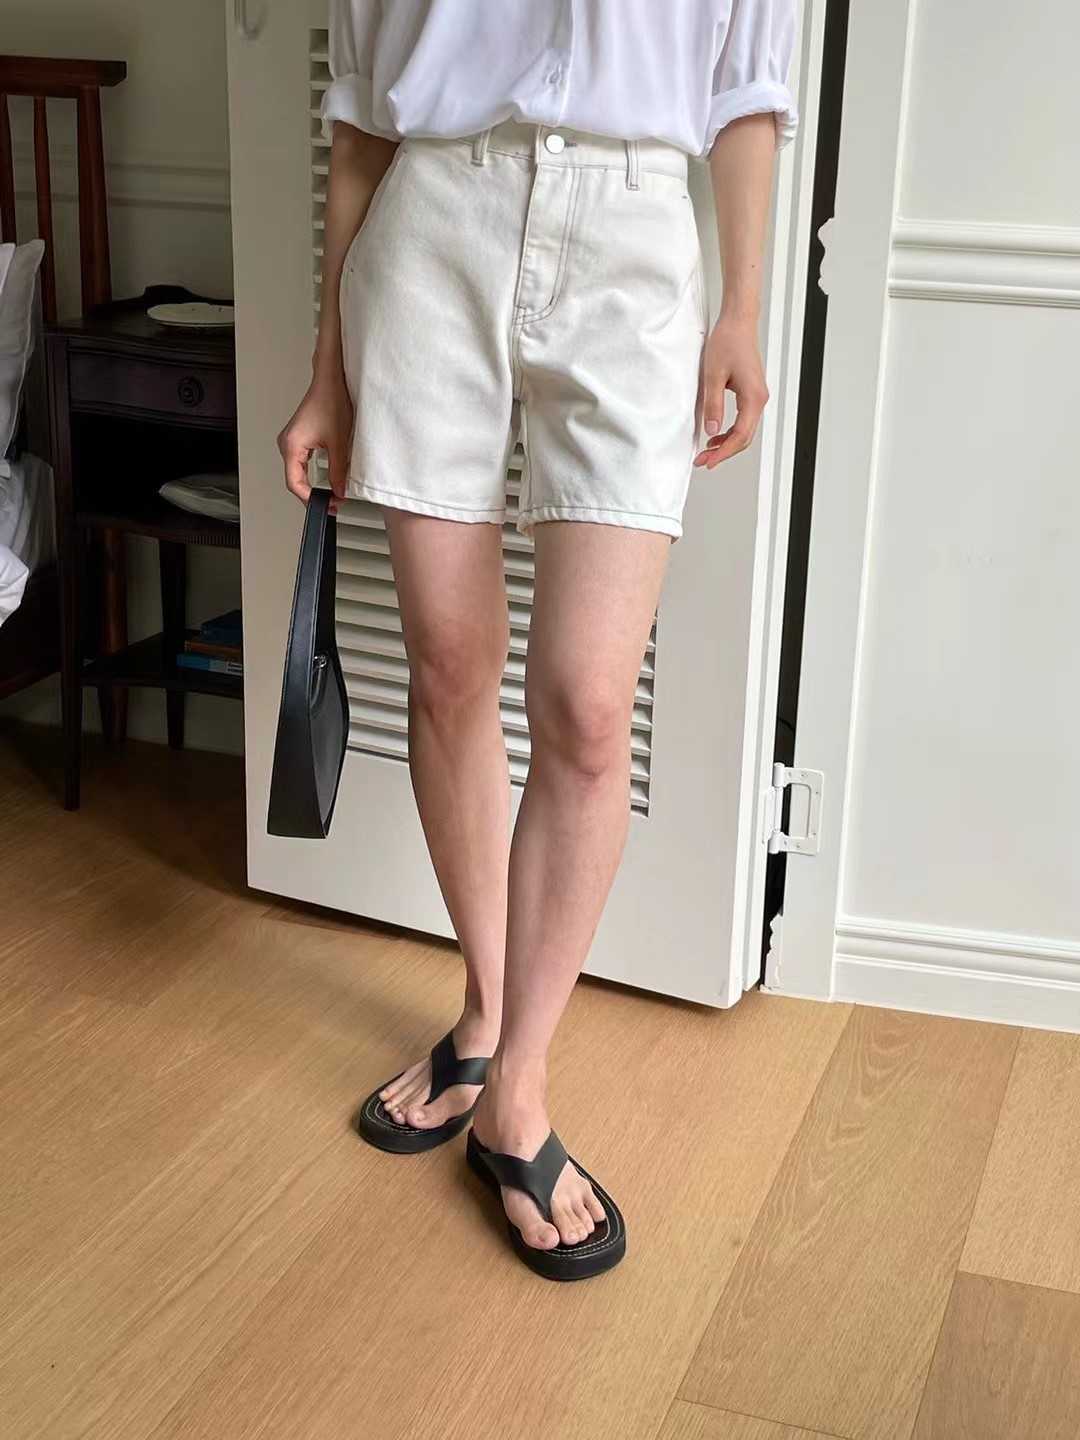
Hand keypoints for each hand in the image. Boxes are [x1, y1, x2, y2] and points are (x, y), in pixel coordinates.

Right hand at [277, 368, 353, 511]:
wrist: (330, 381)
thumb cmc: (331, 401)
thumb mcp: (339, 443)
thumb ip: (339, 471)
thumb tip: (339, 490)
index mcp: (291, 445)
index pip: (295, 484)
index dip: (311, 499)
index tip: (327, 505)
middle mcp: (286, 443)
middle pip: (294, 480)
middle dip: (313, 495)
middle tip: (332, 503)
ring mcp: (291, 440)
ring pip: (297, 472)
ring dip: (312, 485)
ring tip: (330, 493)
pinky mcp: (298, 438)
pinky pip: (300, 462)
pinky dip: (311, 473)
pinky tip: (324, 478)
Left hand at [693, 313, 768, 468]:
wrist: (738, 322)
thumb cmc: (729, 342)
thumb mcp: (713, 375)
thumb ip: (713, 405)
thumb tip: (712, 430)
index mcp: (753, 398)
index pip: (740, 436)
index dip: (723, 452)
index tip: (708, 461)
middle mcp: (759, 399)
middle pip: (744, 438)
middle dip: (724, 452)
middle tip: (703, 461)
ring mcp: (756, 397)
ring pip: (744, 430)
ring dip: (726, 443)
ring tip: (707, 451)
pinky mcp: (751, 393)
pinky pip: (743, 420)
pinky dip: (730, 431)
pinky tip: (716, 434)